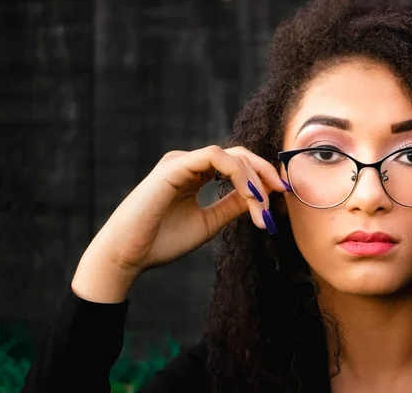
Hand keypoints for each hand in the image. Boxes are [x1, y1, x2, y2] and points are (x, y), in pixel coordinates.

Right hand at [71, 145, 287, 301]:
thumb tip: (261, 197)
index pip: (236, 165)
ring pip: (231, 156)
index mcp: (194, 174)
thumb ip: (232, 206)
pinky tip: (249, 196)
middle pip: (238, 156)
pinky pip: (215, 158)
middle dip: (264, 172)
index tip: (280, 196)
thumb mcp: (209, 222)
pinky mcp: (175, 165)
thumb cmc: (162, 241)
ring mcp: (181, 161)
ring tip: (263, 206)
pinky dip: (238, 175)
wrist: (128, 256)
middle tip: (283, 191)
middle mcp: (189, 163)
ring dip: (254, 179)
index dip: (261, 176)